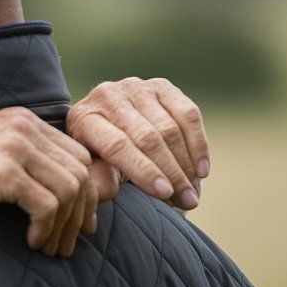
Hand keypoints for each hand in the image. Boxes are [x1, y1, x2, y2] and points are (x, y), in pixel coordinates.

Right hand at [0, 107, 96, 256]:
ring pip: (70, 190)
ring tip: (50, 248)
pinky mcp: (3, 173)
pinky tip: (32, 242)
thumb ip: (18, 155)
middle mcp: (24, 127)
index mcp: (22, 119)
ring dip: (64, 226)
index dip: (86, 192)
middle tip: (69, 242)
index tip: (78, 221)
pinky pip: (47, 206)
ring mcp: (15, 148)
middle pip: (81, 171)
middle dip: (81, 212)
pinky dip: (46, 229)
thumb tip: (50, 186)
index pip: (78, 154)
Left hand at [67, 77, 208, 208]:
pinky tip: (202, 170)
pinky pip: (188, 113)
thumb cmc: (94, 150)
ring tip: (194, 192)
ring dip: (187, 164)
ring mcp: (137, 88)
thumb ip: (97, 177)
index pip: (117, 145)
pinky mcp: (161, 86)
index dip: (143, 170)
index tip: (165, 193)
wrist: (102, 117)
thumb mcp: (89, 165)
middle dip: (171, 172)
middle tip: (187, 200)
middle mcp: (109, 96)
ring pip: (170, 128)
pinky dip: (198, 143)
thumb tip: (107, 191)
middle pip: (147, 137)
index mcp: (84, 118)